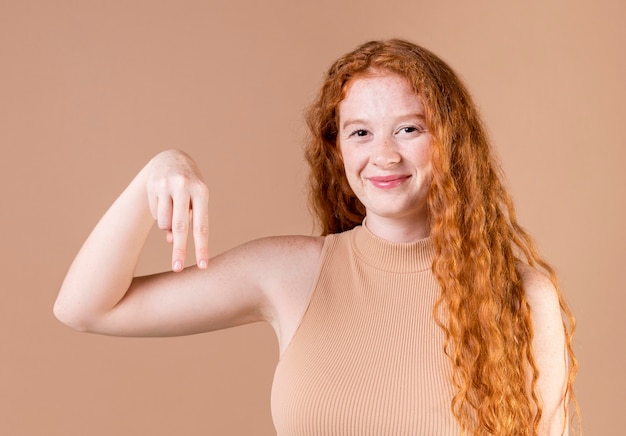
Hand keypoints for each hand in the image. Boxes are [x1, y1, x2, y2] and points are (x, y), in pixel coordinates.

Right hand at [146, 150, 208, 271]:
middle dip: (179, 250)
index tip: (203, 266)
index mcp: (202, 192)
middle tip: (178, 269)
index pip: (202, 226)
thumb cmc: (188, 188)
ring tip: (172, 214)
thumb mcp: (195, 201)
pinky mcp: (153, 186)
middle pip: (181, 226)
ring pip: (164, 222)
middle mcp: (185, 187)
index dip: (202, 247)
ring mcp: (167, 185)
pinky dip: (159, 215)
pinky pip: (155, 214)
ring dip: (167, 227)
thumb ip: (188, 221)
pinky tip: (163, 201)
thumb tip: (171, 240)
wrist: (170, 159)